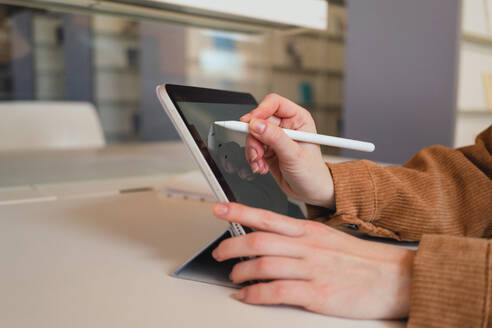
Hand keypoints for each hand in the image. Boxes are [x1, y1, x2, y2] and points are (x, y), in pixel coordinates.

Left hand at [212, 202, 414, 318]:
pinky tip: (247, 296)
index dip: (239, 212)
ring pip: (263, 265)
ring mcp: (312, 269)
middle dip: (231, 246)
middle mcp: (308, 246)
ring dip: (241, 272)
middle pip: (258, 241)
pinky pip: (277, 292)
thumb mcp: (328, 240)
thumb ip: (299, 240)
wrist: (395, 278)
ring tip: (233, 277)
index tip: (219, 209)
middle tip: (219, 253)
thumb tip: (270, 242)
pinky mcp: (317, 294)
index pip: (267, 217)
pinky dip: (255, 294)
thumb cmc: (362, 260)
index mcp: (309, 231)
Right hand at [241, 94, 333, 207]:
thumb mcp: (294, 155)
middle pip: (258, 120)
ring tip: (260, 164)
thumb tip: (256, 125)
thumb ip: (275, 138)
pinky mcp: (268, 149)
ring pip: (252, 135)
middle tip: (257, 153)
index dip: (260, 111)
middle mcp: (286, 125)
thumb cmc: (312, 173)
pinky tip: (261, 168)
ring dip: (252, 151)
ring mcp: (275, 137)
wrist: (311, 192)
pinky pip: (252, 148)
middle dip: (254, 138)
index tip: (250, 124)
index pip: (274, 103)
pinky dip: (253, 159)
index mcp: (297, 118)